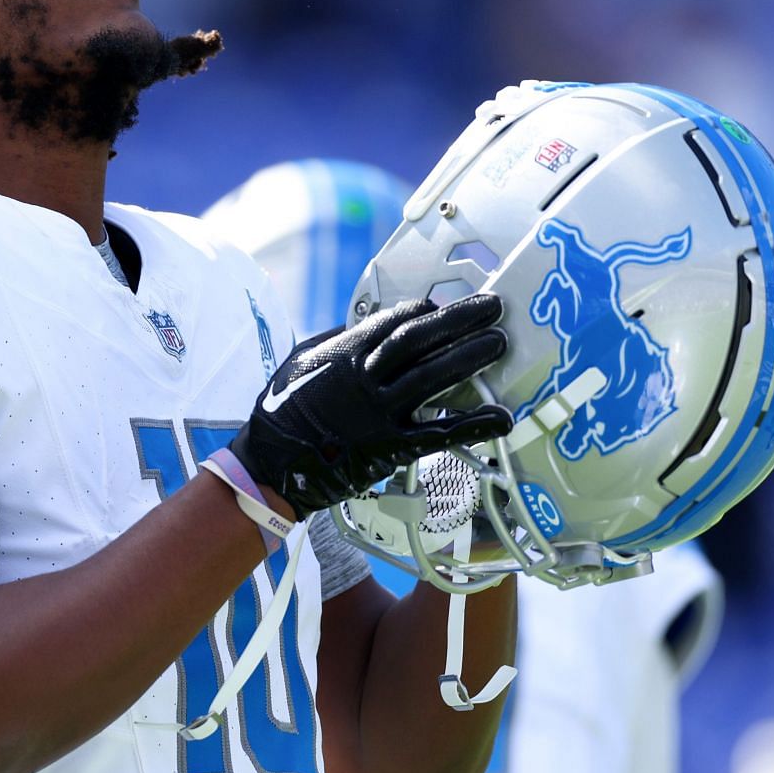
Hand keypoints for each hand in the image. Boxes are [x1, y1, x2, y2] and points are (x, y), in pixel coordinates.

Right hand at [230, 295, 513, 516]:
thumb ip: (336, 341)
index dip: (423, 312)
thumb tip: (368, 324)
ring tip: (499, 342)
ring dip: (469, 358)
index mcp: (342, 354)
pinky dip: (472, 425)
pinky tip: (501, 417)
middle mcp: (363, 378)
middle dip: (458, 320)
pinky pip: (438, 433)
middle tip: (493, 307)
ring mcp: (378, 413)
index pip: (392, 323)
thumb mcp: (300, 361)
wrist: (271, 465)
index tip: (443, 307)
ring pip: (432, 377)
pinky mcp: (390, 448)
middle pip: (418, 340)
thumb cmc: (282, 411)